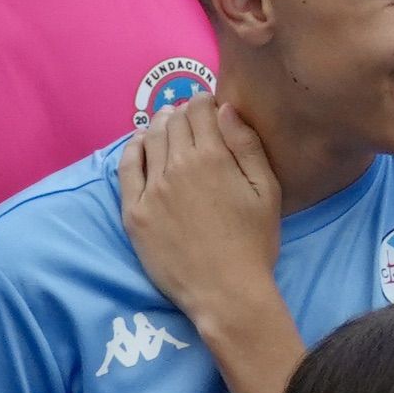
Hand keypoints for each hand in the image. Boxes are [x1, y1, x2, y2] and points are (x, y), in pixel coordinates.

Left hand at [117, 97, 284, 330]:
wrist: (224, 291)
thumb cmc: (254, 241)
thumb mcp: (267, 190)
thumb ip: (247, 144)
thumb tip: (226, 108)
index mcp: (213, 156)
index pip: (200, 109)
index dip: (205, 101)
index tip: (210, 106)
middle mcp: (177, 166)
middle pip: (173, 121)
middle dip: (182, 112)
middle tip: (189, 116)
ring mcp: (151, 190)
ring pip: (150, 140)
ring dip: (159, 125)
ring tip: (167, 123)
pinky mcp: (134, 213)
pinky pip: (126, 169)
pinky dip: (133, 149)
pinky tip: (139, 143)